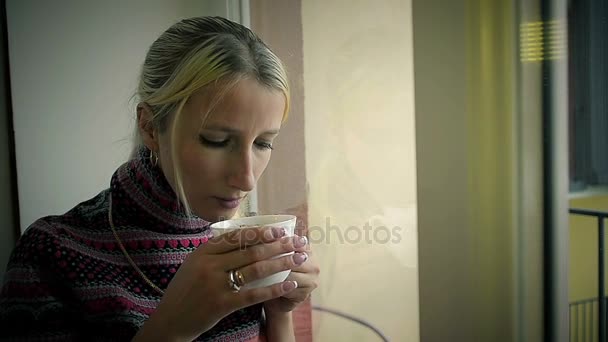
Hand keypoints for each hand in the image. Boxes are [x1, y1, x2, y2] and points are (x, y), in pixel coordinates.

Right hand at [134, 226, 307, 341]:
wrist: (170, 319)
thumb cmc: (185, 291)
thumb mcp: (194, 264)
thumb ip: (215, 252)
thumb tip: (243, 237)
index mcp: (203, 252)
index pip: (238, 237)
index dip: (261, 232)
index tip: (280, 230)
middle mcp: (209, 265)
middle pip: (251, 250)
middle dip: (279, 245)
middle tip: (298, 241)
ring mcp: (215, 284)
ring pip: (256, 269)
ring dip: (282, 262)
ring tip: (299, 258)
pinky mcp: (222, 304)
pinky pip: (254, 294)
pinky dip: (274, 288)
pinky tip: (289, 284)